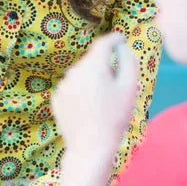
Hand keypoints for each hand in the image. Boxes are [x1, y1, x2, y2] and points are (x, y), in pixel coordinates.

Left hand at [51, 33, 138, 164]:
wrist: (91, 146)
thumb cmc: (114, 118)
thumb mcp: (129, 88)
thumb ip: (128, 61)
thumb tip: (122, 46)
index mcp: (93, 67)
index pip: (103, 43)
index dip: (114, 39)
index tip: (120, 39)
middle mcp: (74, 71)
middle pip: (92, 61)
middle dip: (104, 67)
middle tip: (116, 87)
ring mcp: (63, 85)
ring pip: (82, 74)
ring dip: (92, 80)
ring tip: (102, 103)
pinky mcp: (56, 97)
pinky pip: (73, 88)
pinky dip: (81, 92)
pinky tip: (89, 110)